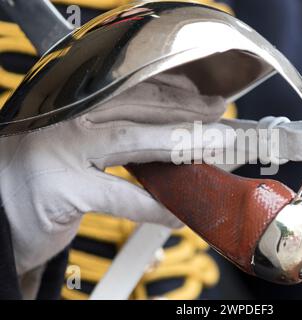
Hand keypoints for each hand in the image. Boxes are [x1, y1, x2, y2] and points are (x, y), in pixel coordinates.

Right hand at [0, 74, 233, 274]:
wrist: (1, 212)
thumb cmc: (45, 180)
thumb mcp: (80, 149)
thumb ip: (117, 140)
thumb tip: (171, 139)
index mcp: (76, 105)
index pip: (133, 90)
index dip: (176, 93)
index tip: (206, 101)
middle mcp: (69, 119)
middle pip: (140, 108)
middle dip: (187, 114)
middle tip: (221, 122)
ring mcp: (63, 152)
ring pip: (133, 141)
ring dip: (181, 144)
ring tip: (214, 148)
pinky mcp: (62, 190)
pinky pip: (121, 196)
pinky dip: (154, 206)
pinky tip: (177, 214)